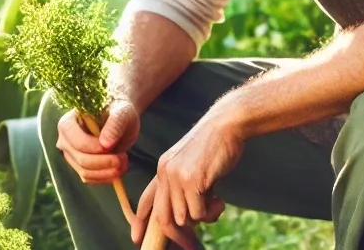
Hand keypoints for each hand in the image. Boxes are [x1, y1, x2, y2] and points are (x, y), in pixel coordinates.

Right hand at [55, 99, 139, 183]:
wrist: (119, 118)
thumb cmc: (117, 110)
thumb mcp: (121, 112)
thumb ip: (115, 124)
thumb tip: (106, 143)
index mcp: (68, 122)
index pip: (76, 141)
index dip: (93, 147)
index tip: (112, 147)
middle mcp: (65, 140)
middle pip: (81, 159)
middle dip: (104, 162)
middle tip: (123, 159)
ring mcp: (71, 155)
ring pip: (85, 172)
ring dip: (107, 172)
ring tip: (124, 162)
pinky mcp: (79, 166)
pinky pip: (90, 178)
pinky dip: (105, 177)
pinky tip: (118, 169)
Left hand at [131, 113, 241, 248]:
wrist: (226, 124)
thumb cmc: (215, 144)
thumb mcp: (192, 163)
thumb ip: (185, 185)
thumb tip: (188, 216)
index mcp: (163, 168)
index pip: (146, 200)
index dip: (140, 221)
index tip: (136, 239)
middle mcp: (165, 173)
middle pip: (163, 218)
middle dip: (177, 236)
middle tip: (190, 245)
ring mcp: (177, 177)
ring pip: (183, 218)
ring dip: (202, 218)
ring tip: (215, 203)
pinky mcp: (192, 181)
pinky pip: (199, 213)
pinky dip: (211, 213)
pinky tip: (220, 199)